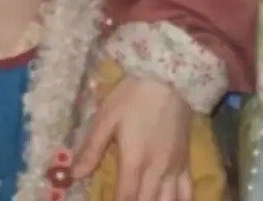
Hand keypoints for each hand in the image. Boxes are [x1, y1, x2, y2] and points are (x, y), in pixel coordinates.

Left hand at [72, 74, 192, 200]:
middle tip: (125, 200)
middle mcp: (156, 170)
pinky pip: (187, 191)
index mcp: (134, 161)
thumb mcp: (106, 117)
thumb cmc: (134, 94)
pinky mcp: (186, 159)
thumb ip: (91, 149)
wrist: (168, 74)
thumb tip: (74, 175)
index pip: (125, 199)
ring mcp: (174, 166)